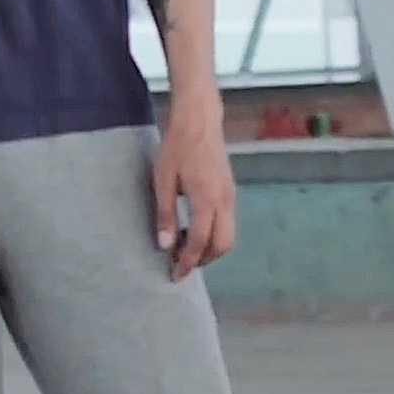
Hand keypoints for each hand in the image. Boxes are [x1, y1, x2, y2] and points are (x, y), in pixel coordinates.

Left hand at [151, 95, 237, 279]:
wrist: (199, 119)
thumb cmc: (177, 146)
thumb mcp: (163, 180)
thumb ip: (165, 214)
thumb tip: (165, 245)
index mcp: (206, 199)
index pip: (200, 242)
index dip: (187, 261)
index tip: (175, 275)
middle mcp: (225, 201)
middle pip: (222, 245)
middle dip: (203, 260)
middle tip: (181, 265)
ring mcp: (231, 196)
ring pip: (229, 236)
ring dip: (211, 249)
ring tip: (186, 248)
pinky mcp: (231, 190)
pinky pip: (228, 223)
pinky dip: (215, 235)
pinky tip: (195, 229)